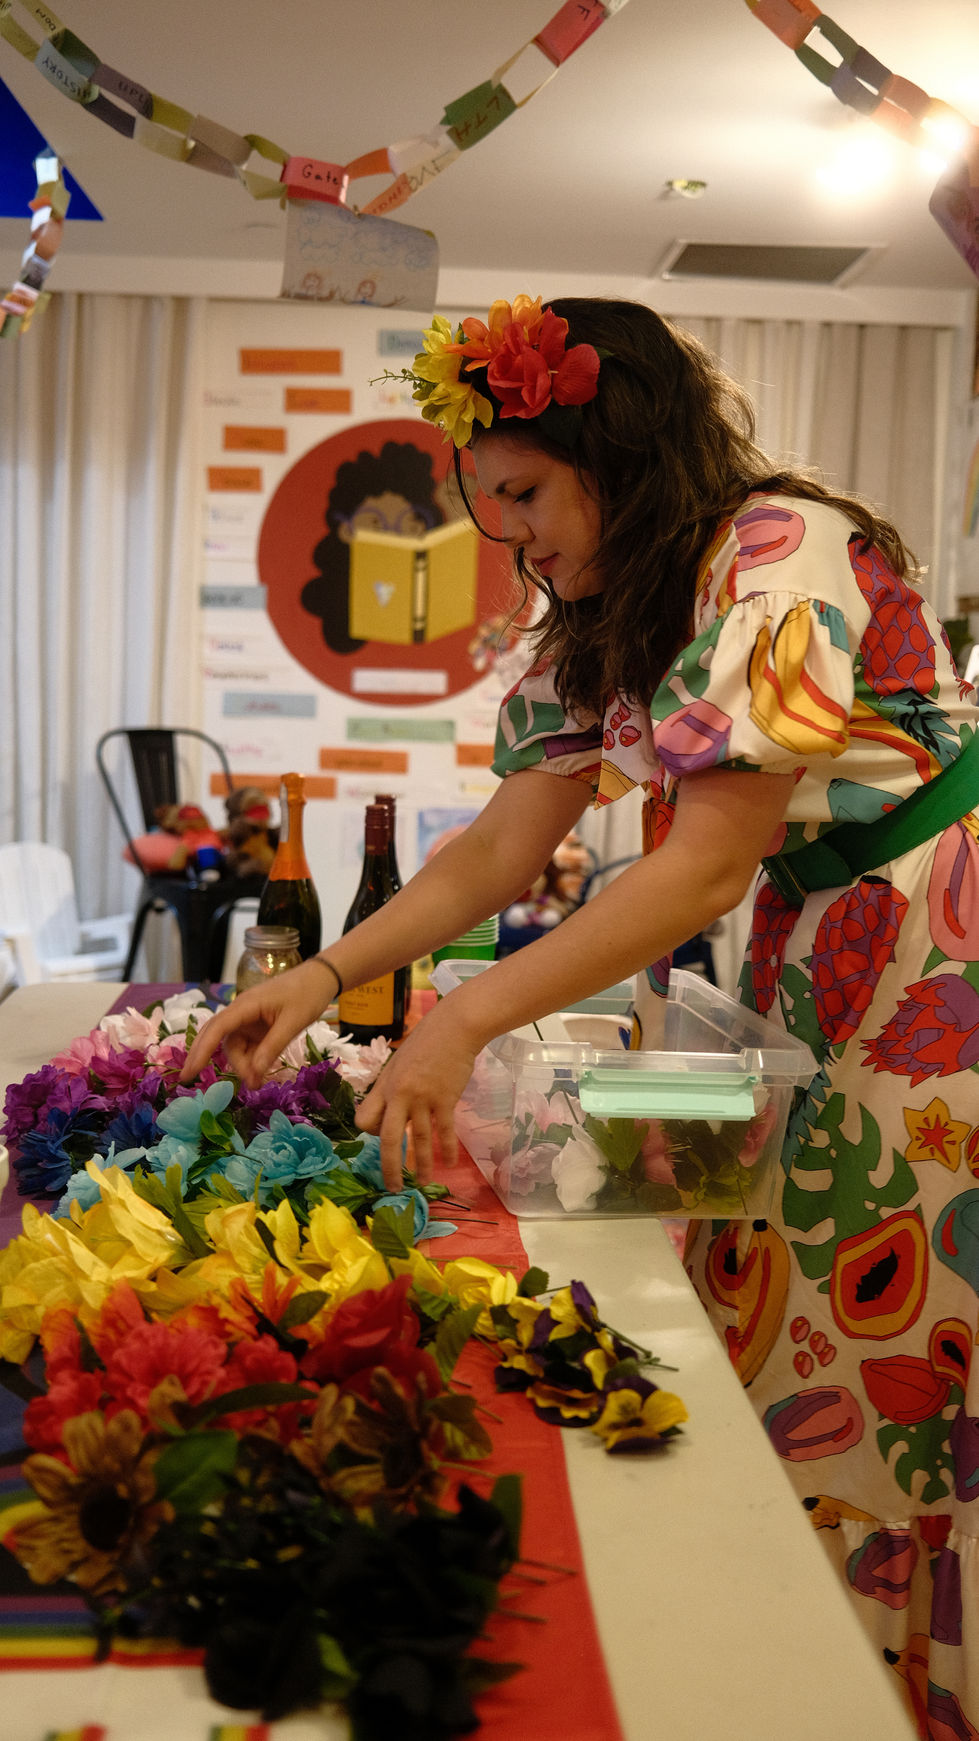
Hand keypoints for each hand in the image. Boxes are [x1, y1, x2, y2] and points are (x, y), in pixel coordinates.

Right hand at [179, 958, 335, 1086]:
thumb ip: (272, 1047)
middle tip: (194, 1084)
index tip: (189, 1072)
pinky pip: (247, 1046)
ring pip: (234, 1046)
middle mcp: (241, 1012)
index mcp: (246, 1005)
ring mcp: (249, 1019)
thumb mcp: (293, 1023)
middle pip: (217, 1038)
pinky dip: (251, 1061)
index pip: (216, 1029)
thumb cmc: (307, 994)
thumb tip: (253, 1074)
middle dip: (206, 1059)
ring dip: (241, 1065)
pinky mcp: (257, 1026)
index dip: (201, 1051)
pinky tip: (260, 1073)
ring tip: (257, 1083)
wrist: (321, 978)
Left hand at [354, 1002, 477, 1190]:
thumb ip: (395, 1086)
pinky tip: (449, 1163)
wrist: (454, 1028)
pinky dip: (447, 1150)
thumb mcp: (400, 1062)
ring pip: (418, 1140)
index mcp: (384, 1085)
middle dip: (389, 1167)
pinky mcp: (445, 1100)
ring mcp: (422, 1098)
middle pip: (388, 1138)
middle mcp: (399, 1095)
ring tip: (425, 1182)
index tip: (382, 1136)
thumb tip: (395, 1106)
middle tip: (392, 1187)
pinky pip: (443, 1132)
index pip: (365, 1119)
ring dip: (422, 1166)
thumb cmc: (427, 1041)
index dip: (371, 1133)